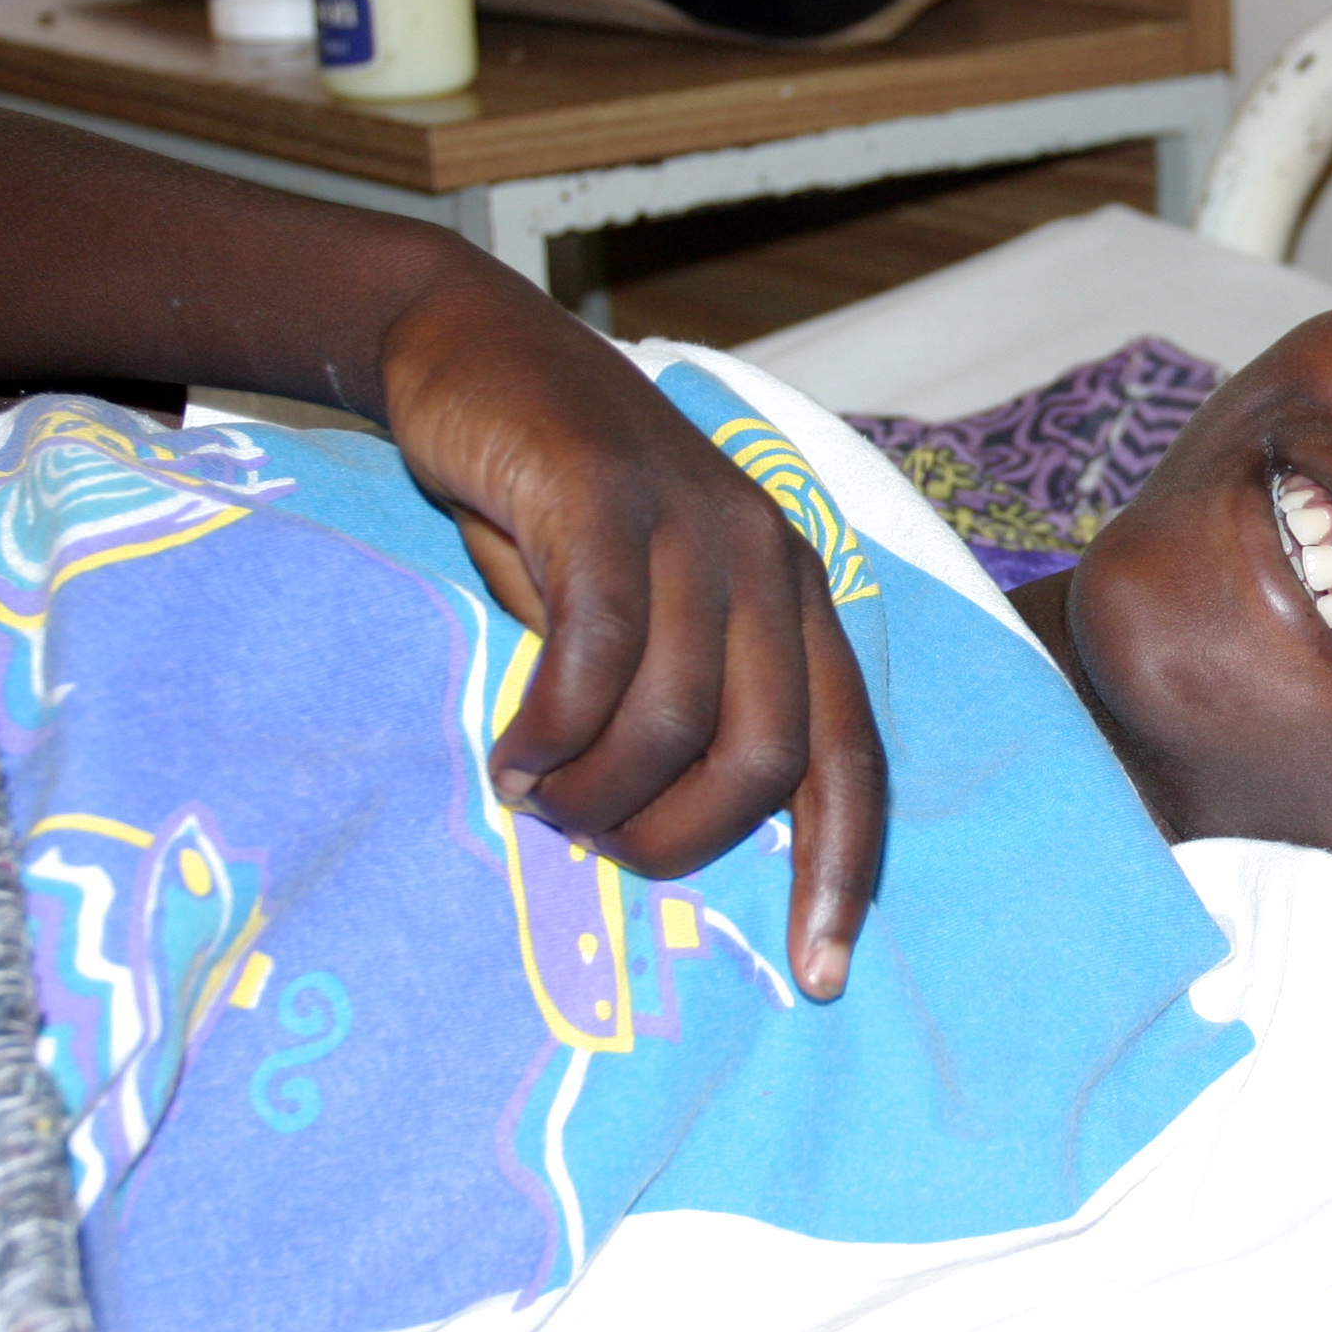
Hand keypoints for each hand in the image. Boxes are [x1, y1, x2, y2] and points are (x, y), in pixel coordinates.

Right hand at [379, 262, 884, 1000]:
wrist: (478, 354)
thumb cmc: (558, 510)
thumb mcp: (643, 609)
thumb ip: (680, 700)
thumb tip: (672, 833)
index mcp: (798, 602)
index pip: (852, 760)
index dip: (842, 875)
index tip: (818, 977)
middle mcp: (770, 564)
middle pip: (766, 763)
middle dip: (676, 840)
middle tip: (594, 845)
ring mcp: (694, 525)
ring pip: (677, 720)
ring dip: (595, 793)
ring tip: (536, 795)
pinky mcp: (607, 499)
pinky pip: (597, 656)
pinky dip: (551, 729)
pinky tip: (512, 750)